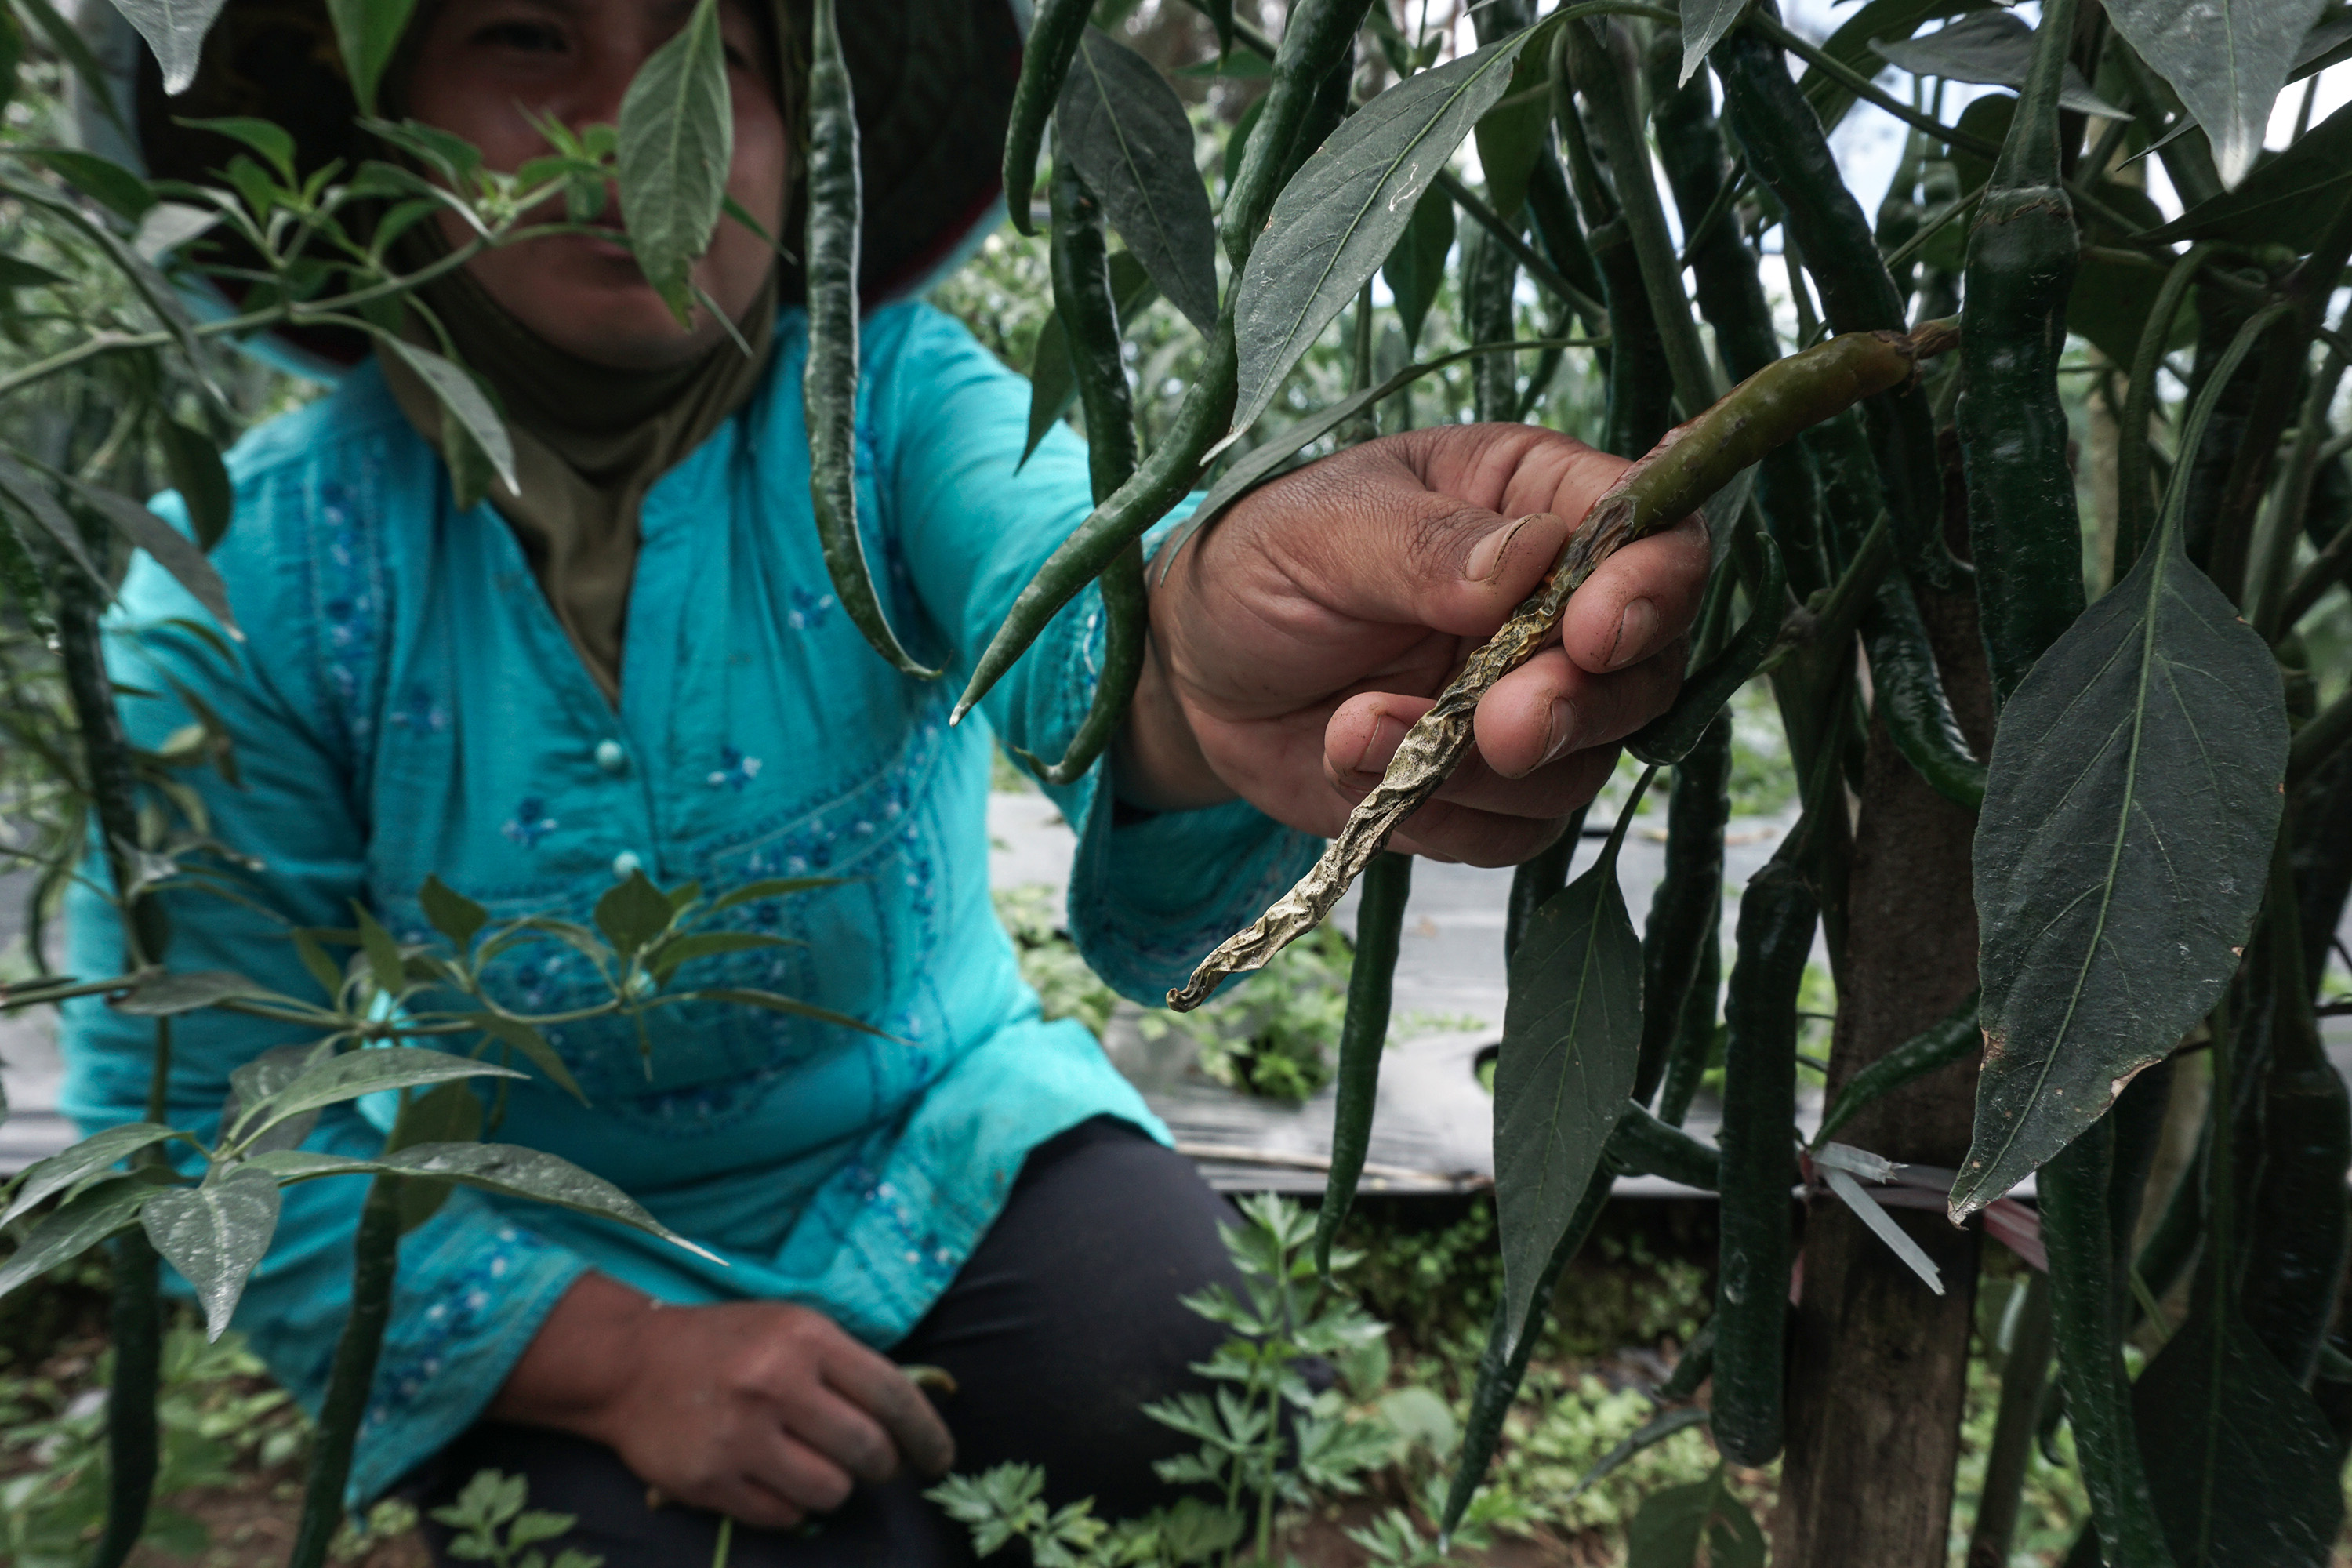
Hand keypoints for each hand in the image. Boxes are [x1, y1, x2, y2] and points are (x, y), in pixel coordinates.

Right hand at [490, 1273, 953, 1527]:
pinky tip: (773, 1478)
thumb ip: (848, 1366)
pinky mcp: (709, 1481)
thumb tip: (915, 1414)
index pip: (892, 1396)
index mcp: (805, 1338)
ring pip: (830, 1492)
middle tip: (871, 1463)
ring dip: (834, 1487)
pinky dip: (790, 1505)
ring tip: (813, 1465)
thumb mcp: (791, 1328)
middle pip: (868, 1452)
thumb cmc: (727, 1343)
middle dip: (882, 1466)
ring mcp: (740, 1436)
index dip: (927, 1435)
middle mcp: (774, 1384)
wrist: (630, 1364)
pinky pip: (783, 1515)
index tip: (940, 1459)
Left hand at [1119, 425, 1710, 864]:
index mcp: (1535, 501)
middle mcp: (1554, 606)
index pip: (1655, 536)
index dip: (1650, 589)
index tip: (1593, 633)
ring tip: (1355, 729)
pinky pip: (1512, 831)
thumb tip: (1535, 559)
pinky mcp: (1486, 789)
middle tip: (1500, 727)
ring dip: (1478, 773)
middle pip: (1642, 671)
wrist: (1189, 671)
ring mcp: (1527, 701)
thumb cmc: (1257, 563)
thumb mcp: (1325, 528)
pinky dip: (1442, 820)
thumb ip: (1428, 546)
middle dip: (1573, 708)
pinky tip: (1355, 770)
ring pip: (1581, 766)